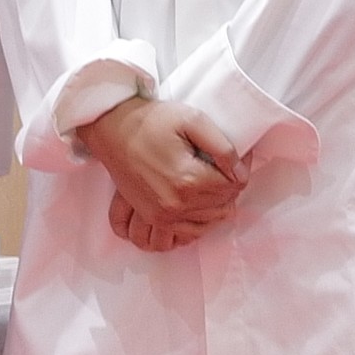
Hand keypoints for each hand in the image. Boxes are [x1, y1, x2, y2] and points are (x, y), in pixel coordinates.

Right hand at [81, 89, 244, 252]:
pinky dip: (199, 222)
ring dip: (216, 206)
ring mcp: (162, 216)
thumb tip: (241, 172)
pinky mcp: (151, 217)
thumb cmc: (152, 121)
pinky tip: (199, 205)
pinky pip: (186, 233)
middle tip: (225, 168)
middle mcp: (176, 204)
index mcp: (188, 180)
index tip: (237, 159)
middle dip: (229, 188)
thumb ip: (223, 147)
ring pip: (208, 223)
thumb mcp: (193, 120)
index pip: (232, 187)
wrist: (113, 131)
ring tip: (213, 185)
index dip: (240, 172)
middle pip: (222, 206)